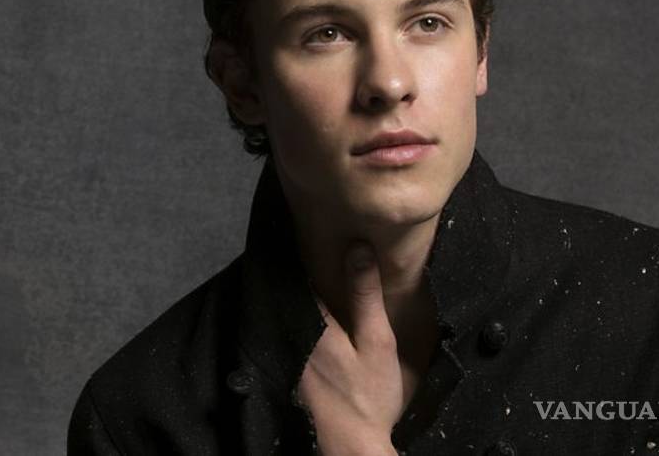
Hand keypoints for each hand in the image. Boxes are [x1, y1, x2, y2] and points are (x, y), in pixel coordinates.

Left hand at [297, 242, 401, 455]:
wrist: (350, 445)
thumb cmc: (369, 395)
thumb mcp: (376, 341)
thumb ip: (366, 295)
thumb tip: (357, 247)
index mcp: (312, 323)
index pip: (294, 274)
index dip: (293, 248)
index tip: (294, 223)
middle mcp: (291, 334)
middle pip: (283, 291)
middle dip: (284, 266)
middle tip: (290, 236)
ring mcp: (287, 354)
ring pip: (282, 310)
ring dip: (284, 289)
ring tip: (289, 263)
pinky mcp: (289, 370)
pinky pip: (284, 330)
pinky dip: (287, 313)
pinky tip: (297, 309)